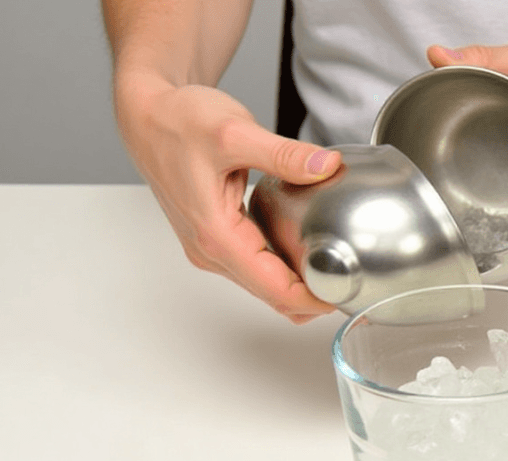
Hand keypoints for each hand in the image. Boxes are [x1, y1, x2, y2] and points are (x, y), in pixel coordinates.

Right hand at [113, 70, 341, 322]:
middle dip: (316, 297)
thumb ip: (284, 154)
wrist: (149, 115)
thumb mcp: (235, 131)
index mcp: (217, 237)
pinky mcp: (220, 238)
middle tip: (358, 282)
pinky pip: (259, 267)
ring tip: (342, 268)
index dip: (316, 299)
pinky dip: (286, 268)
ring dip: (302, 285)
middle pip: (274, 296)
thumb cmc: (179, 123)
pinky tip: (311, 250)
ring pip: (267, 285)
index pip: (276, 290)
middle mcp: (212, 252)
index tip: (350, 293)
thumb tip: (326, 166)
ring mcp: (213, 249)